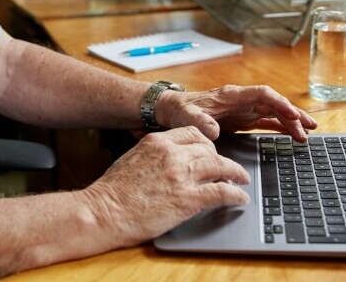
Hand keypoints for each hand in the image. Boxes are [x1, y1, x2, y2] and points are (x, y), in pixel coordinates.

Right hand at [83, 126, 250, 244]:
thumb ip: (155, 154)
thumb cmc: (112, 192)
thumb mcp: (133, 158)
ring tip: (242, 180)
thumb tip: (170, 162)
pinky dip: (236, 194)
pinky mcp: (188, 199)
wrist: (103, 212)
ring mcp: (182, 175)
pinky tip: (240, 198)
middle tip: (227, 169)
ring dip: (236, 173)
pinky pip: (222, 192)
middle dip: (221, 159)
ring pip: (221, 166)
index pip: (193, 133)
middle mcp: (172, 153)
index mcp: (158, 141)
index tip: (212, 152)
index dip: (207, 144)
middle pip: (209, 149)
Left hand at [155, 84, 317, 141]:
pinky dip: (280, 128)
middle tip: (310, 127)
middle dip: (293, 114)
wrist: (172, 110)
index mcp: (231, 95)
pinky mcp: (241, 120)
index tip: (292, 114)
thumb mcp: (186, 116)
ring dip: (291, 122)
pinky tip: (292, 135)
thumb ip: (199, 122)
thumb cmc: (180, 109)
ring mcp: (243, 110)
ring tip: (308, 134)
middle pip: (273, 104)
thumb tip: (213, 132)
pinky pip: (265, 122)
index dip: (279, 103)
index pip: (262, 94)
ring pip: (273, 113)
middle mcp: (241, 101)